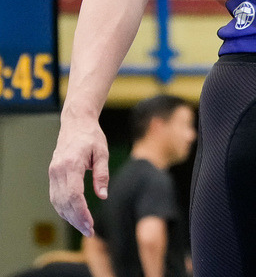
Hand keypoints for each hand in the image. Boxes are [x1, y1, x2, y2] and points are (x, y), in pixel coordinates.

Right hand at [49, 116, 109, 236]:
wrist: (75, 123)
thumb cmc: (91, 136)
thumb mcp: (102, 152)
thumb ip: (102, 175)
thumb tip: (103, 196)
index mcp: (71, 164)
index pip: (74, 195)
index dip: (81, 212)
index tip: (91, 224)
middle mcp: (58, 170)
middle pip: (65, 202)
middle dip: (76, 219)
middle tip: (89, 231)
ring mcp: (53, 173)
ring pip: (58, 202)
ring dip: (69, 217)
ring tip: (84, 227)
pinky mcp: (52, 174)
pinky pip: (55, 197)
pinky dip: (64, 209)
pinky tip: (74, 216)